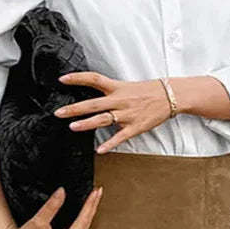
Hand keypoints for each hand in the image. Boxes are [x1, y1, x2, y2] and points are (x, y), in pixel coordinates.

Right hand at [0, 185, 102, 228]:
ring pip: (83, 227)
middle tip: (98, 190)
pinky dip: (82, 218)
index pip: (83, 222)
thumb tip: (62, 191)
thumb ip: (51, 206)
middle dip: (92, 207)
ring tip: (94, 197)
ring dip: (89, 212)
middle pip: (86, 224)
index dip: (89, 205)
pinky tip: (85, 209)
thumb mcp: (37, 222)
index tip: (95, 191)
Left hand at [54, 71, 171, 152]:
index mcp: (117, 87)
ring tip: (72, 127)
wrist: (171, 96)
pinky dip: (110, 144)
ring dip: (87, 124)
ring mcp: (127, 114)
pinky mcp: (135, 127)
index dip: (77, 78)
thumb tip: (94, 93)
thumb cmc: (148, 91)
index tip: (62, 79)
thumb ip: (111, 91)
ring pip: (103, 119)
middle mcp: (120, 100)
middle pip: (93, 103)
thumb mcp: (127, 86)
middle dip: (74, 108)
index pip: (94, 79)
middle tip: (58, 112)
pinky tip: (100, 150)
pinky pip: (120, 136)